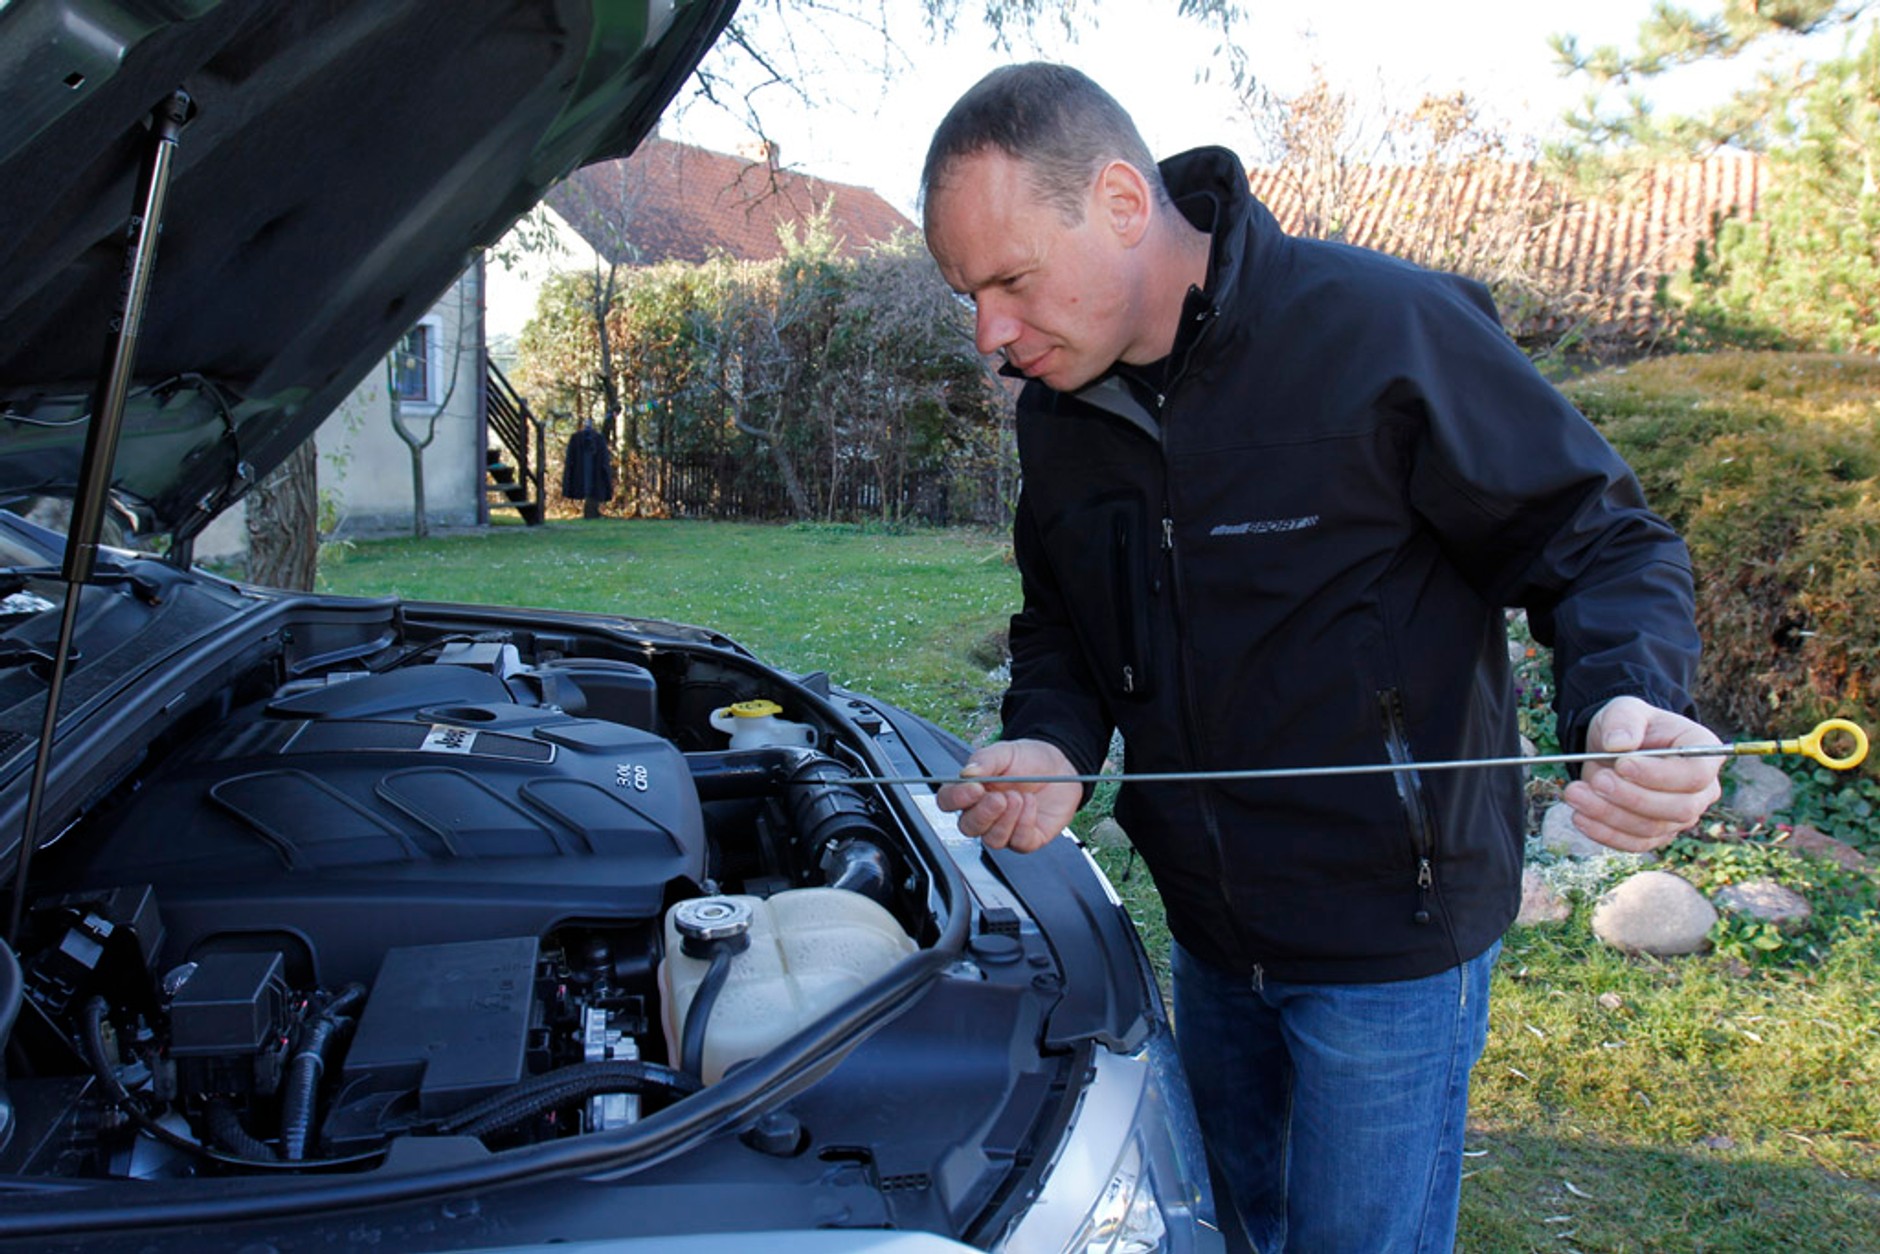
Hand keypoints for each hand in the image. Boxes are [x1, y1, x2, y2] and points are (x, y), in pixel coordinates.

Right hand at [934, 738, 1082, 852]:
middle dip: (983, 814)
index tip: (975, 788)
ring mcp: (1004, 829)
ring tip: (1019, 797)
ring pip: (992, 840)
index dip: (956, 799)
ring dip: (1006, 819)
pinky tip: (1031, 804)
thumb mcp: (1005, 752)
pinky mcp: (1026, 839)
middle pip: (967, 827)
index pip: (948, 802)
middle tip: (1000, 797)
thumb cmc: (1027, 759)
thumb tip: (967, 773)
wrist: (1060, 764)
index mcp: (971, 791)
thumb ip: (985, 761)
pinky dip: (1025, 823)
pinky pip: (1018, 842)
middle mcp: (983, 814)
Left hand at [1562, 695, 1722, 852]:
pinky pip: (1634, 843)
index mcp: (1702, 753)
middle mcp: (1700, 790)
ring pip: (1651, 828)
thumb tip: (1618, 743)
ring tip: (1575, 793)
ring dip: (1609, 815)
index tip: (1621, 764)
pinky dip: (1605, 833)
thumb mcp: (1624, 710)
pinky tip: (1580, 817)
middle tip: (1596, 781)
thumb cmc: (1628, 727)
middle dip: (1632, 798)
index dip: (1658, 775)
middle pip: (1679, 808)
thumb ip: (1624, 720)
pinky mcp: (1656, 834)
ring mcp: (1679, 816)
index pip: (1695, 775)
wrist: (1614, 749)